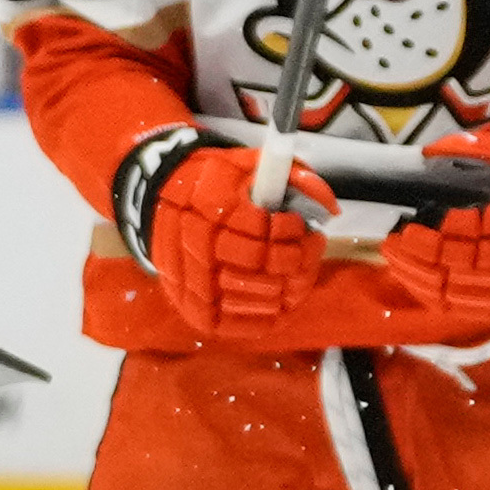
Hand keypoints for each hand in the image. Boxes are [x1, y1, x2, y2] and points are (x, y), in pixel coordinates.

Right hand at [119, 128, 334, 343]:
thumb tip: (329, 212)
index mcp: (211, 206)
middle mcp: (199, 248)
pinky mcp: (194, 309)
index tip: (297, 224)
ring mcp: (195, 283)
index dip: (289, 230)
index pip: (261, 229)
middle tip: (304, 250)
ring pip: (255, 297)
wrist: (161, 207)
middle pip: (263, 266)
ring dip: (288, 288)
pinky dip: (264, 319)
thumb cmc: (212, 184)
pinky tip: (280, 304)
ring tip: (296, 274)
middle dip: (295, 259)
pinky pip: (235, 324)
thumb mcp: (249, 166)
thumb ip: (293, 180)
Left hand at [375, 124, 489, 331]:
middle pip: (467, 268)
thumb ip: (482, 147)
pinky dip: (448, 302)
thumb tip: (431, 154)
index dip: (439, 235)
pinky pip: (482, 310)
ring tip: (399, 263)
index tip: (409, 224)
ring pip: (470, 295)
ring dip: (428, 282)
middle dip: (423, 259)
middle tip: (393, 243)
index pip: (478, 234)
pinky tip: (423, 287)